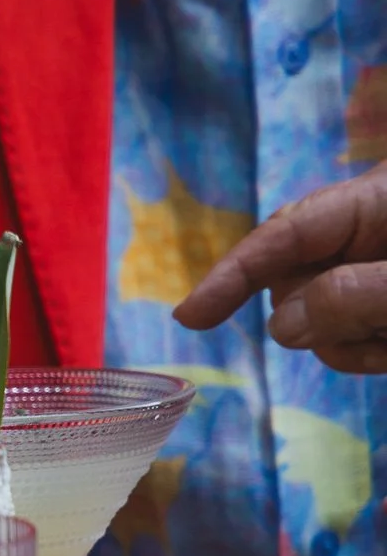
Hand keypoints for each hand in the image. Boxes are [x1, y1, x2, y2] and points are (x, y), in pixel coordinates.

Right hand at [175, 166, 386, 371]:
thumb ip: (349, 297)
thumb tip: (280, 328)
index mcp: (376, 201)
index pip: (283, 233)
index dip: (232, 274)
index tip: (188, 318)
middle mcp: (365, 237)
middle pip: (297, 283)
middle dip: (319, 316)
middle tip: (381, 324)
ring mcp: (372, 278)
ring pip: (318, 323)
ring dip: (351, 341)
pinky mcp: (379, 311)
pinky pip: (347, 343)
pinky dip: (368, 353)